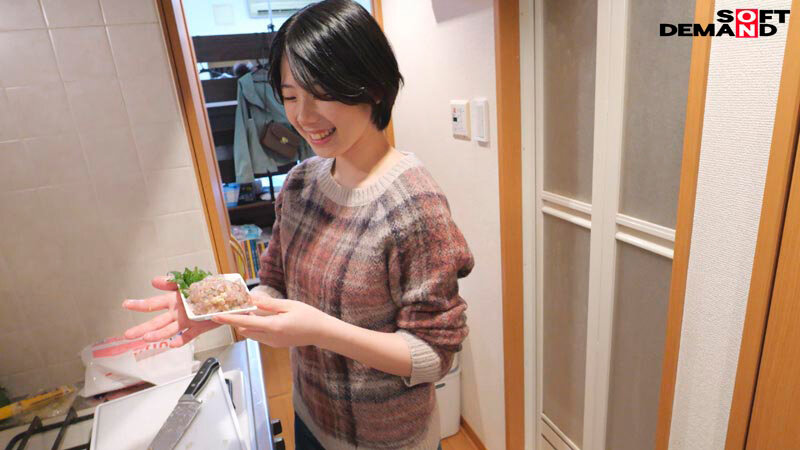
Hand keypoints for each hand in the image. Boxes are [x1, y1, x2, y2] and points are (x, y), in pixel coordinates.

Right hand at [122, 276, 220, 347]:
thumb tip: (154, 280)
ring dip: (158, 334)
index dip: (138, 304)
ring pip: (169, 330)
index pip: (152, 304)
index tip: (125, 304)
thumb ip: (171, 282)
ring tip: (147, 338)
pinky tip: (173, 344)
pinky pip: (188, 336)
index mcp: (173, 301)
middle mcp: (176, 313)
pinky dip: (181, 340)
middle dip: (142, 328)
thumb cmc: (205, 289)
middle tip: (128, 334)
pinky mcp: (198, 328)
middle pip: (156, 321)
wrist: (225, 298)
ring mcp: (186, 322)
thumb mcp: (187, 282)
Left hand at [211, 291, 331, 347]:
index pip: (245, 322)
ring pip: (251, 334)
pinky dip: (255, 328)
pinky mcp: (275, 344)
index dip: (229, 320)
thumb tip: (252, 299)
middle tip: (233, 308)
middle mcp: (271, 337)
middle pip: (244, 330)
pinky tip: (260, 318)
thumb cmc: (308, 316)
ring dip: (246, 324)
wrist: (321, 332)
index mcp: (274, 326)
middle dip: (236, 320)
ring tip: (247, 311)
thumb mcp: (289, 305)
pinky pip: (259, 336)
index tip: (215, 316)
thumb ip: (268, 304)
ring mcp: (273, 342)